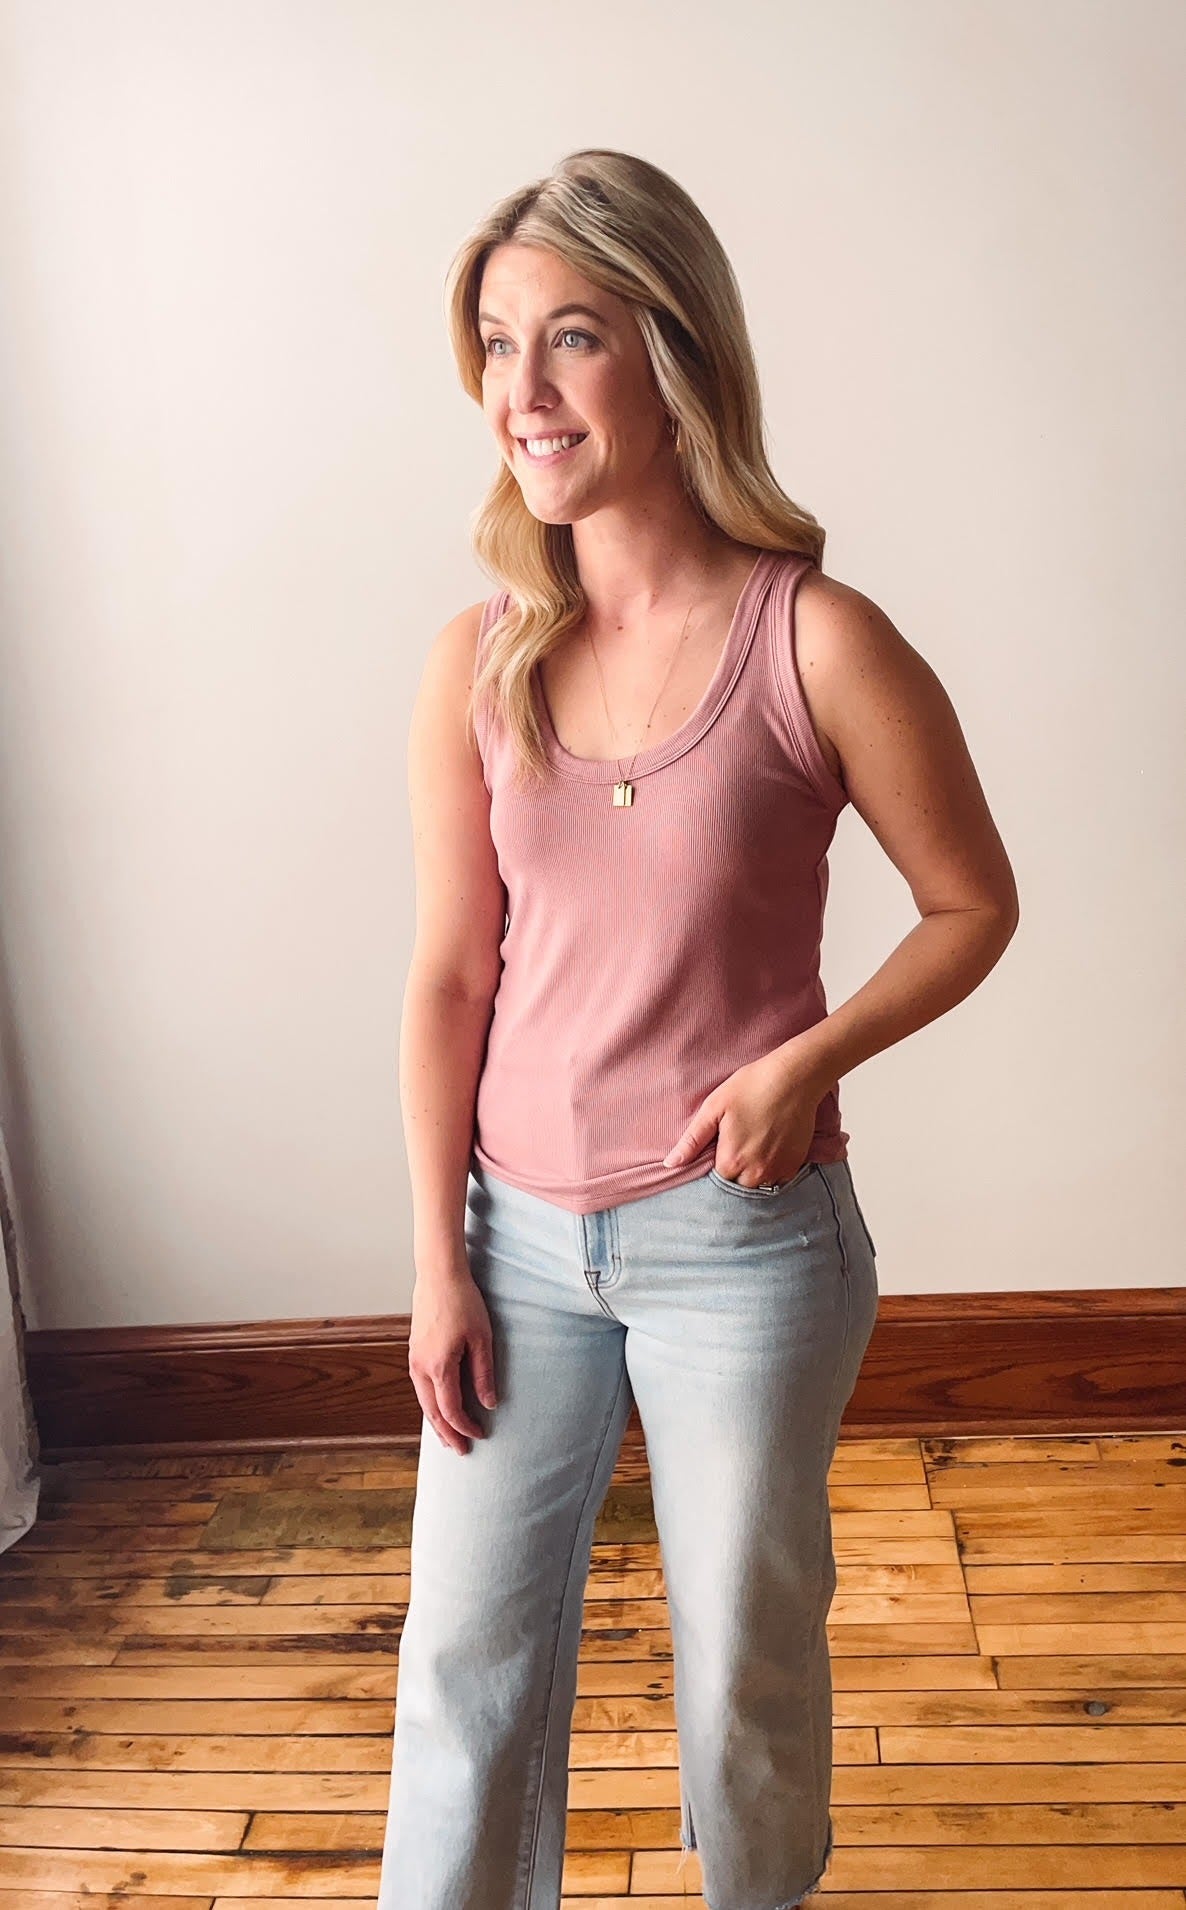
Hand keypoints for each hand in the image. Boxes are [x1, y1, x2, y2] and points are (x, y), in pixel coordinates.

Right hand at [409, 1270, 497, 1455]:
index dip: (465, 1427)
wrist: (439, 1275)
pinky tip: (438, 1406)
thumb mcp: (482, 1338)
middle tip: (461, 1451)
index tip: (480, 1435)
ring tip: (448, 1436)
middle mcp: (421, 1367)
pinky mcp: (415, 1351)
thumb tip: (489, 1403)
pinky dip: (430, 1403)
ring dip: (436, 1421)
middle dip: (447, 1433)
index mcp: (439, 1366)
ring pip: (423, 1401)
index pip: (451, 1410)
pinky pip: (420, 1387)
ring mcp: (414, 1358)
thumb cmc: (463, 1302)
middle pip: (432, 1412)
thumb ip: (484, 1374)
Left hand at [661, 1047, 824, 1186]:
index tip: (720, 1145)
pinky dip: (771, 1168)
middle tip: (738, 1140)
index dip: (715, 1162)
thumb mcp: (714, 1108)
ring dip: (752, 1171)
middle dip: (733, 1169)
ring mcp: (777, 1170)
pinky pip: (777, 1178)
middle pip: (736, 1184)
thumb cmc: (751, 1087)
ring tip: (754, 1143)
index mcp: (731, 1161)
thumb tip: (670, 1164)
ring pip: (757, 1184)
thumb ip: (692, 1140)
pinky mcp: (795, 1164)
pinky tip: (770, 1145)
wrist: (794, 1078)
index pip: (714, 1179)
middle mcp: (755, 1173)